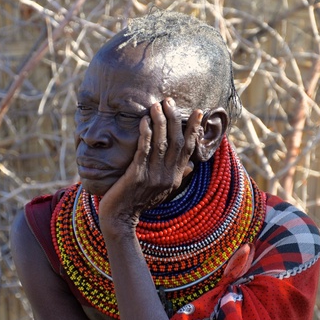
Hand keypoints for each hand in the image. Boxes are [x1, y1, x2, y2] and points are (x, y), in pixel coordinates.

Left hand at [98, 98, 200, 230]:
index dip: (194, 129)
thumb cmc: (138, 201)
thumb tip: (192, 166)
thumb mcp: (163, 189)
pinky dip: (146, 133)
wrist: (120, 219)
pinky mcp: (138, 175)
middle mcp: (168, 176)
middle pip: (176, 142)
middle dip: (174, 119)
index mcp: (175, 177)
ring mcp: (153, 176)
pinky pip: (144, 150)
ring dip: (160, 122)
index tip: (199, 111)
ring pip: (162, 144)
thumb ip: (177, 175)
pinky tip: (144, 120)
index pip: (189, 149)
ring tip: (157, 105)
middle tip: (170, 100)